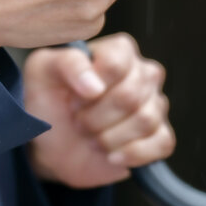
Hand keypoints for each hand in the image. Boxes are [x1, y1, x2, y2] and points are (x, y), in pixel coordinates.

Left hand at [23, 33, 174, 188]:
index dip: (89, 87)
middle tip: (78, 120)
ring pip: (145, 121)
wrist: (53, 142)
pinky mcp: (160, 136)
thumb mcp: (43, 71)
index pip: (116, 64)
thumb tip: (95, 86)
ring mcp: (156, 105)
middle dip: (95, 117)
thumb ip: (67, 63)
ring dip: (108, 138)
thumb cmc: (50, 99)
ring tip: (92, 136)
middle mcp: (144, 73)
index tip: (72, 97)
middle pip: (129, 96)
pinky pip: (162, 143)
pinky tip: (111, 155)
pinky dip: (132, 154)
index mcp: (120, 50)